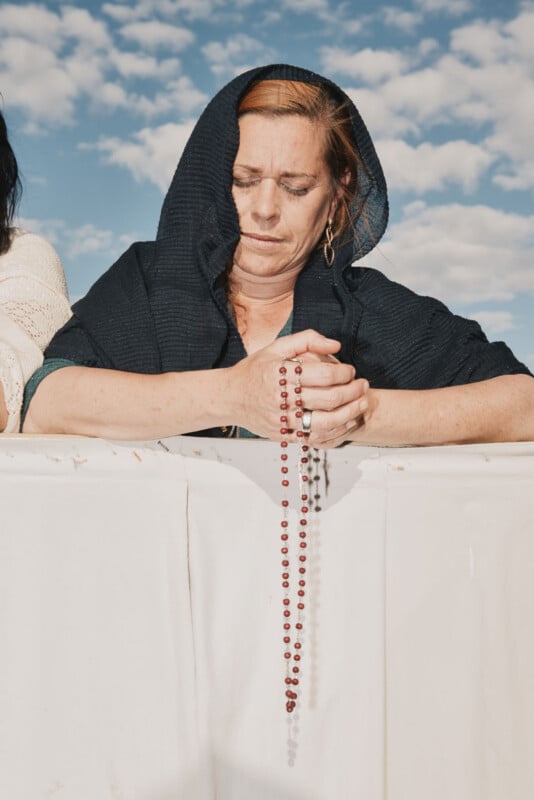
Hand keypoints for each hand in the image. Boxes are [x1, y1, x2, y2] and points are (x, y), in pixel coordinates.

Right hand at [230, 329, 368, 445]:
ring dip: (349, 413)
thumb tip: (335, 345)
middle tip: (363, 385)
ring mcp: (282, 419)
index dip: (344, 372)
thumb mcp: (276, 347)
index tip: (351, 370)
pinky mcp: (283, 435)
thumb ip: (307, 340)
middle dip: (353, 392)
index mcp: (280, 373)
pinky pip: (314, 437)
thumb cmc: (254, 371)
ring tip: (362, 404)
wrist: (229, 398)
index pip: (323, 374)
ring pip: (325, 422)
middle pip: (328, 398)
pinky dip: (334, 432)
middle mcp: (281, 398)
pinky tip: (346, 422)